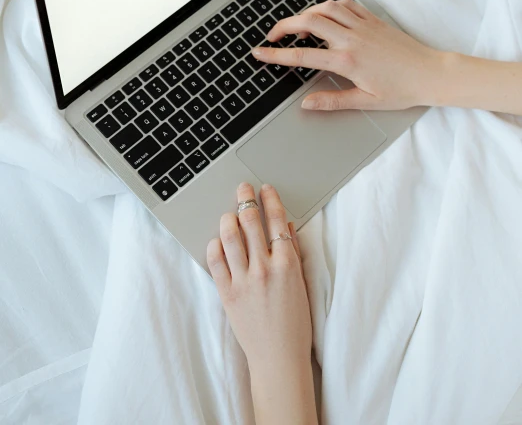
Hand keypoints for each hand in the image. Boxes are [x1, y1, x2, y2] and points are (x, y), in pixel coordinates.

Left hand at [207, 183, 317, 424]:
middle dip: (245, 198)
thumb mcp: (301, 284)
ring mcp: (243, 280)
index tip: (265, 189)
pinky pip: (215, 261)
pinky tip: (217, 240)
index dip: (269, 200)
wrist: (278, 358)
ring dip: (228, 218)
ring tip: (228, 212)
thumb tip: (285, 226)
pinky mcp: (226, 293)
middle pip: (250, 222)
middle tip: (243, 188)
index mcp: (287, 264)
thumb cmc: (294, 324)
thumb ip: (293, 252)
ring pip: (230, 236)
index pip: (276, 220)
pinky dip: (215, 245)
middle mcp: (264, 268)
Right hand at [251, 0, 445, 110]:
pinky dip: (328, 7)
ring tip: (297, 28)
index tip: (260, 53)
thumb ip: (332, 101)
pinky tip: (324, 16)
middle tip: (272, 37)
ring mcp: (362, 26)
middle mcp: (351, 38)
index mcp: (347, 61)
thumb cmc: (402, 90)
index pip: (302, 55)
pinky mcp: (372, 20)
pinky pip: (344, 5)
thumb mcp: (366, 102)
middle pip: (307, 22)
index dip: (276, 55)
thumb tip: (307, 103)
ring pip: (324, 8)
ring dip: (305, 14)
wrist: (431, 73)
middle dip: (283, 26)